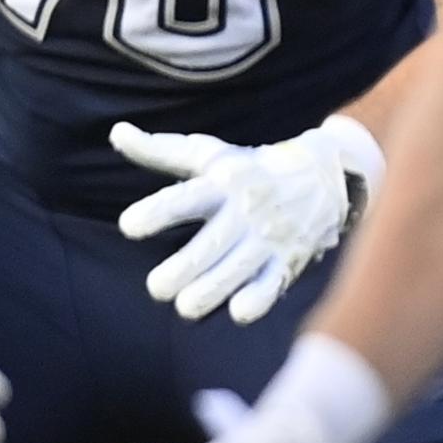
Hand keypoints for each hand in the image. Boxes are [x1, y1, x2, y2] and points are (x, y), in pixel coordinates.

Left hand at [115, 117, 379, 323]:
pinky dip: (255, 302)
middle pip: (206, 248)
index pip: (186, 198)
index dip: (157, 212)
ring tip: (186, 304)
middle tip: (158, 287)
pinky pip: (271, 288)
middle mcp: (245, 211)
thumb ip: (159, 151)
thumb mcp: (209, 155)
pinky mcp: (288, 262)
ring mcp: (268, 238)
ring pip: (233, 274)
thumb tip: (116, 133)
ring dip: (205, 295)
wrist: (327, 174)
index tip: (129, 226)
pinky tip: (238, 310)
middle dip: (177, 273)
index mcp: (222, 182)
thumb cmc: (249, 168)